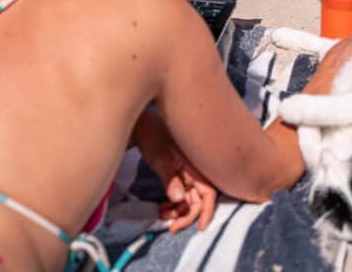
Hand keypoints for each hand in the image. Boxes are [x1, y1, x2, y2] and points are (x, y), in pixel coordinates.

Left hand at [133, 111, 217, 231]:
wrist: (142, 124)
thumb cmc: (152, 137)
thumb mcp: (160, 158)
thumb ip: (170, 179)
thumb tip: (178, 200)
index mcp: (196, 166)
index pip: (209, 193)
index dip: (207, 211)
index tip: (200, 228)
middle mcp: (195, 171)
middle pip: (198, 200)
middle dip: (187, 216)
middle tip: (171, 228)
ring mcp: (186, 173)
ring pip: (188, 199)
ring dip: (178, 211)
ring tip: (161, 215)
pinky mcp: (178, 173)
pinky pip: (179, 194)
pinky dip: (172, 204)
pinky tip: (160, 208)